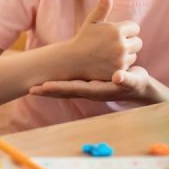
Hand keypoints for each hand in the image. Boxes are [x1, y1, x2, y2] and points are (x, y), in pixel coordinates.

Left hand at [28, 66, 155, 102]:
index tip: (43, 87)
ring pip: (64, 88)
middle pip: (64, 91)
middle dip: (47, 91)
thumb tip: (118, 77)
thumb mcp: (133, 81)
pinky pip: (69, 83)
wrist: (139, 87)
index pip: (74, 89)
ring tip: (31, 86)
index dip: (59, 88)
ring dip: (49, 87)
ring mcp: (87, 87)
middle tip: (29, 89)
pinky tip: (47, 77)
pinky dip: (58, 81)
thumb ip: (127, 79)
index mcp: (96, 90)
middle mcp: (89, 90)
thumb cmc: (137, 84)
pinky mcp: (87, 82)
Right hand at [68, 0, 141, 80]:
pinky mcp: (119, 71)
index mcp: (116, 30)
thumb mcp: (92, 21)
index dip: (126, 30)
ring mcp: (120, 59)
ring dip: (126, 54)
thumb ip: (103, 7)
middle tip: (114, 44)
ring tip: (110, 53)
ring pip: (134, 54)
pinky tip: (109, 62)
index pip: (135, 28)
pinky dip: (122, 64)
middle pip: (138, 42)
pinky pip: (129, 66)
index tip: (115, 33)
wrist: (73, 60)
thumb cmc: (83, 38)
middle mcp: (121, 45)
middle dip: (129, 42)